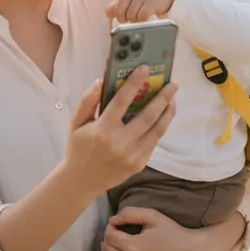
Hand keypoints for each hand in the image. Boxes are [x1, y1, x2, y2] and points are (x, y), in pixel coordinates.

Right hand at [65, 67, 176, 198]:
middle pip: (148, 116)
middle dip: (163, 97)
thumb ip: (88, 100)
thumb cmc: (77, 147)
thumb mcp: (76, 122)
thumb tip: (102, 81)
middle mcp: (120, 143)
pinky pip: (153, 142)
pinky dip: (160, 127)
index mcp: (102, 130)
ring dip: (168, 113)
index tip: (145, 68)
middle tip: (173, 84)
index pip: (122, 100)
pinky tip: (163, 116)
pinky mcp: (139, 164)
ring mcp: (132, 156)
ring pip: (157, 130)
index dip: (134, 83)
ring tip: (173, 99)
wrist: (80, 182)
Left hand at [95, 0, 174, 22]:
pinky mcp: (150, 3)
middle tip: (130, 18)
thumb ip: (119, 5)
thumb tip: (107, 12)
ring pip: (131, 16)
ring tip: (141, 15)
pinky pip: (141, 18)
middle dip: (124, 19)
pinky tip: (146, 18)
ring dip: (135, 20)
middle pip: (120, 11)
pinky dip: (142, 21)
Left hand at [97, 208, 211, 250]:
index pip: (110, 236)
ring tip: (110, 248)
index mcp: (134, 246)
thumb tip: (112, 220)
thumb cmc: (171, 232)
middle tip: (115, 234)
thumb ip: (130, 213)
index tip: (116, 224)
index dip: (110, 227)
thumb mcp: (152, 215)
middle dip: (108, 239)